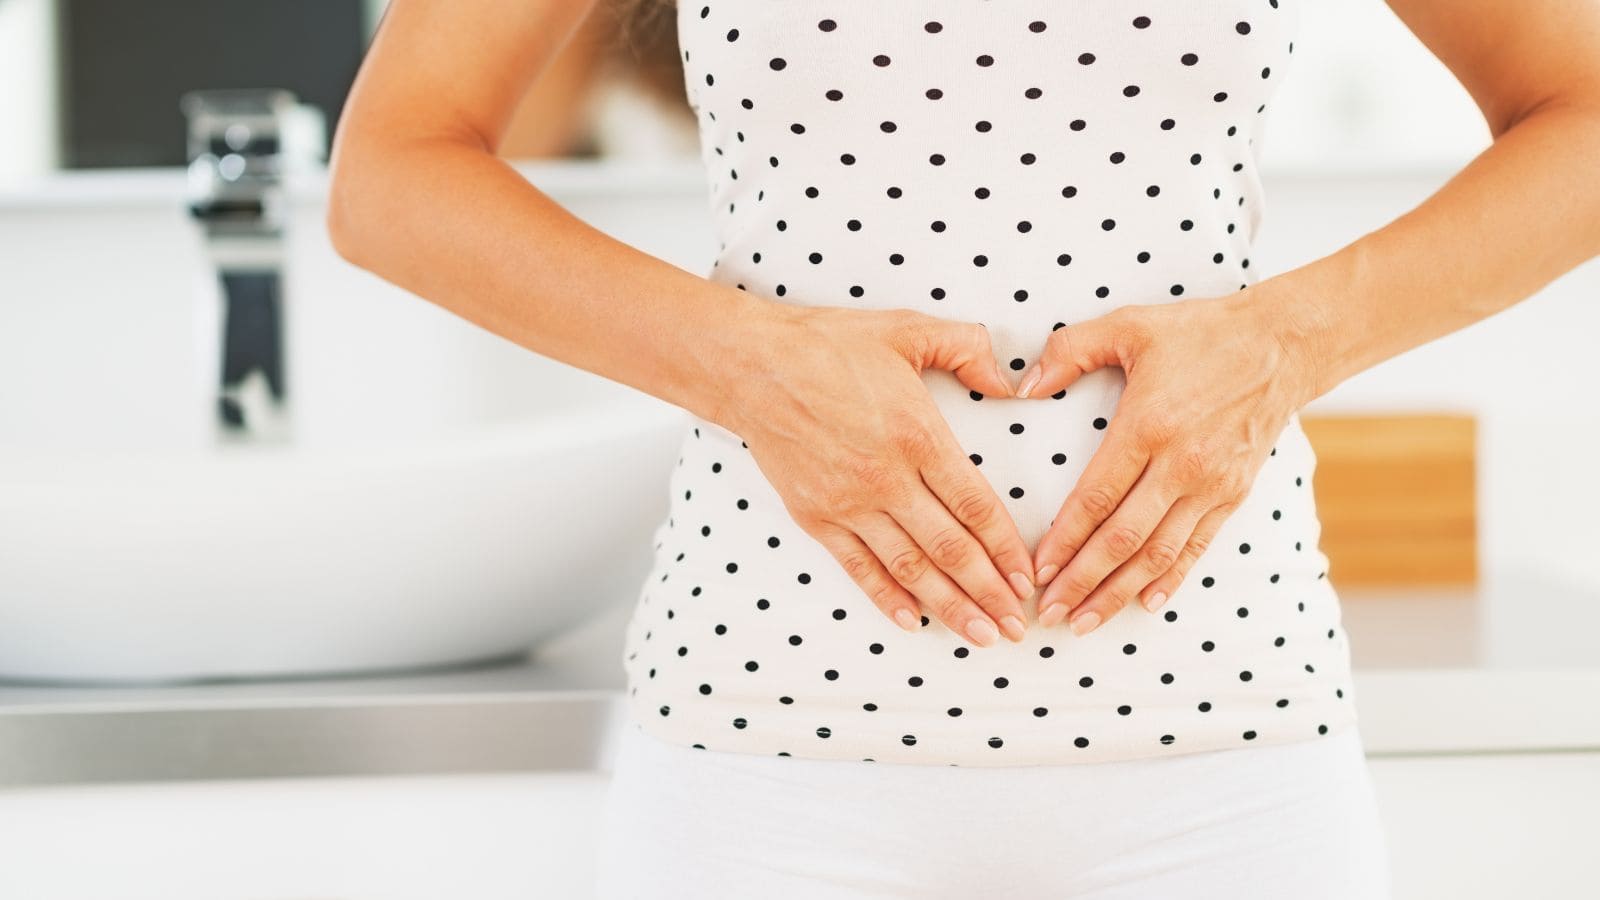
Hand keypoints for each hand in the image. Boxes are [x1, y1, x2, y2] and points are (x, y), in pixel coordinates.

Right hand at [719, 304, 1036, 647]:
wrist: (752, 367)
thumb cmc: (827, 345)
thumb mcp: (907, 330)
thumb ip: (968, 348)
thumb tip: (1009, 380)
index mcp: (916, 434)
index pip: (974, 505)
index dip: (1006, 548)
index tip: (1027, 577)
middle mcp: (886, 478)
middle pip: (950, 549)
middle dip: (988, 593)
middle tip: (1016, 627)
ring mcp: (848, 502)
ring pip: (910, 567)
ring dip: (949, 606)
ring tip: (980, 635)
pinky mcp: (816, 516)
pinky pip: (859, 567)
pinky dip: (887, 597)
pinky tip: (912, 620)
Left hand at [1015, 288, 1318, 635]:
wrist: (1283, 344)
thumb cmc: (1200, 332)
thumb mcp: (1128, 325)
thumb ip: (1069, 351)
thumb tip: (1022, 386)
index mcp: (1148, 426)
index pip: (1096, 497)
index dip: (1063, 540)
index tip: (1036, 570)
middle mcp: (1181, 464)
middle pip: (1122, 539)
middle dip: (1081, 582)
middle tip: (1048, 614)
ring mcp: (1211, 485)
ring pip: (1157, 554)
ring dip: (1118, 592)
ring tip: (1083, 622)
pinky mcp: (1234, 495)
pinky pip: (1195, 547)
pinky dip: (1169, 580)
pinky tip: (1144, 604)